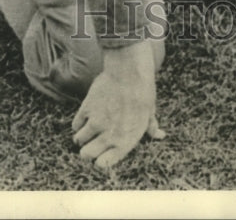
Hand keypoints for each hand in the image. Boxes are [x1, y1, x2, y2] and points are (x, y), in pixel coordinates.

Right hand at [72, 41, 165, 169]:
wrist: (129, 70)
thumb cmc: (143, 91)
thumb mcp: (150, 112)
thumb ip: (151, 128)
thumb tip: (160, 135)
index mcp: (126, 140)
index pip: (105, 163)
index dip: (101, 161)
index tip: (101, 157)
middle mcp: (109, 135)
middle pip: (87, 155)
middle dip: (87, 151)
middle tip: (90, 144)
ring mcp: (96, 122)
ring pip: (79, 140)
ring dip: (81, 137)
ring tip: (86, 131)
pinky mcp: (86, 109)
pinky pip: (75, 124)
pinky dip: (78, 124)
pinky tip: (85, 119)